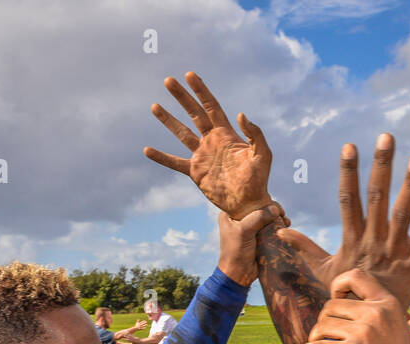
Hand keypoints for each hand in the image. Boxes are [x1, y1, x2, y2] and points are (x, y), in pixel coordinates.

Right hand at [144, 71, 273, 219]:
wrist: (248, 203)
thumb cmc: (258, 179)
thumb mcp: (262, 154)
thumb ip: (254, 133)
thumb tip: (240, 114)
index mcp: (226, 134)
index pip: (211, 106)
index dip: (201, 91)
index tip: (190, 75)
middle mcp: (212, 141)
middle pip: (194, 113)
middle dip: (182, 97)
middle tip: (168, 80)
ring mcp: (202, 155)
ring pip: (181, 133)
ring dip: (168, 120)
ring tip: (155, 106)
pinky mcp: (195, 172)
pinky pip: (175, 162)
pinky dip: (161, 157)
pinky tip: (147, 150)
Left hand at [217, 204, 283, 285]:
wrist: (239, 274)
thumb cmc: (236, 252)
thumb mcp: (244, 231)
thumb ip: (258, 218)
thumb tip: (275, 209)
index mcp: (230, 214)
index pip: (248, 200)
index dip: (262, 199)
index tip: (273, 205)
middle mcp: (239, 218)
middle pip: (260, 207)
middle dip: (272, 209)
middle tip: (282, 213)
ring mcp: (250, 227)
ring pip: (267, 216)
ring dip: (277, 217)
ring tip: (286, 221)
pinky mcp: (259, 236)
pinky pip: (270, 226)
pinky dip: (278, 225)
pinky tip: (286, 226)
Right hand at [272, 135, 409, 309]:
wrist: (371, 323)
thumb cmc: (347, 293)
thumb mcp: (323, 270)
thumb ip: (305, 247)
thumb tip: (280, 230)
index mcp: (352, 239)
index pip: (348, 200)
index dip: (348, 173)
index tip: (350, 147)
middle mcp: (373, 240)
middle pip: (377, 197)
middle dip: (382, 166)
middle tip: (387, 137)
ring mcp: (394, 249)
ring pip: (403, 213)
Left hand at [299, 268, 409, 343]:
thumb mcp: (396, 326)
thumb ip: (377, 311)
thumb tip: (344, 300)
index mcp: (387, 304)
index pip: (356, 276)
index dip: (339, 285)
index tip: (337, 300)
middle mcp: (375, 314)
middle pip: (331, 306)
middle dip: (325, 321)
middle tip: (328, 336)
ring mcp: (362, 333)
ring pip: (321, 326)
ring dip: (316, 337)